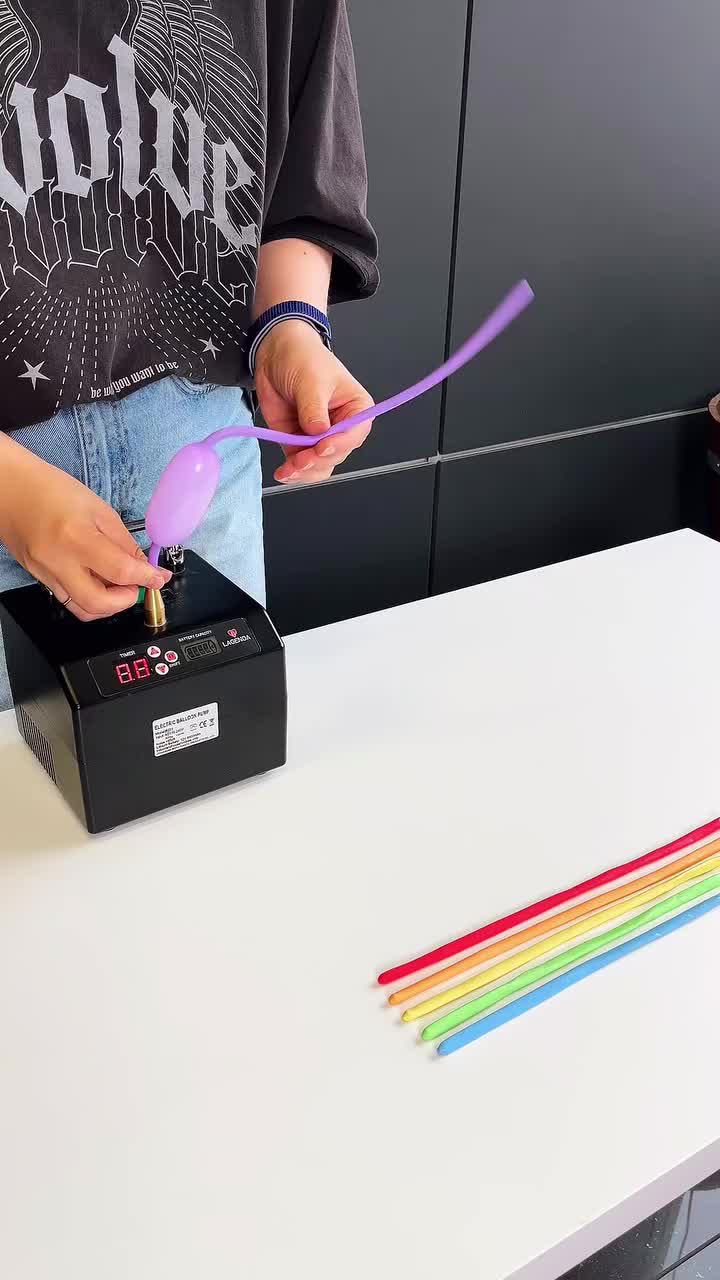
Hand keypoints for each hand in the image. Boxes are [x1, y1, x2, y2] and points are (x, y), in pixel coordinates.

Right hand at [0, 437, 170, 620]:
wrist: (10, 488)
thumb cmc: (50, 489)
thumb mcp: (98, 508)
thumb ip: (123, 542)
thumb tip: (143, 566)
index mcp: (76, 538)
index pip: (120, 572)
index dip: (146, 578)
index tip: (158, 577)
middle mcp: (58, 561)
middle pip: (98, 604)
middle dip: (126, 600)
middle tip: (137, 585)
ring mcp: (44, 574)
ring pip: (82, 609)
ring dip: (108, 604)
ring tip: (118, 584)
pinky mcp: (38, 578)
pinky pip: (68, 600)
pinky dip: (89, 598)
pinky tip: (98, 581)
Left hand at [254, 320, 373, 482]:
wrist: (275, 353)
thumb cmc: (302, 358)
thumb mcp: (311, 380)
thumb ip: (314, 408)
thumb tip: (318, 433)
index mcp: (356, 409)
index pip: (354, 434)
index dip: (338, 444)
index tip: (320, 448)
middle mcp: (341, 427)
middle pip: (336, 455)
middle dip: (317, 461)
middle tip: (298, 460)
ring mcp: (319, 438)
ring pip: (320, 467)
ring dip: (305, 472)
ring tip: (288, 470)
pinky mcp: (299, 443)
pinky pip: (301, 466)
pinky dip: (293, 473)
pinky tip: (283, 473)